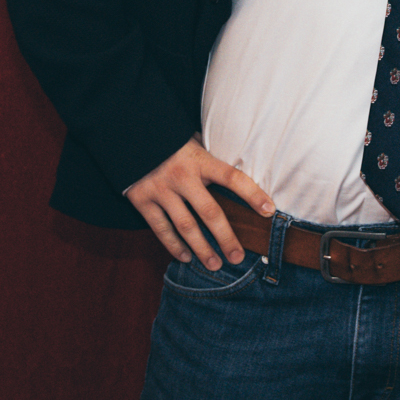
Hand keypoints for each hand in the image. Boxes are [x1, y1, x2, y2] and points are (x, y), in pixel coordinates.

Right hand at [123, 138, 275, 268]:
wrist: (130, 135)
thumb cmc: (170, 141)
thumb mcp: (194, 142)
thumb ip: (210, 161)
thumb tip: (238, 176)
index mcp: (199, 160)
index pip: (232, 178)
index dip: (252, 194)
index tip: (269, 211)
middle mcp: (181, 176)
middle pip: (210, 212)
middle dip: (226, 237)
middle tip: (238, 257)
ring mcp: (161, 189)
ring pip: (185, 226)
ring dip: (202, 248)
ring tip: (215, 265)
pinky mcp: (141, 200)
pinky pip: (160, 228)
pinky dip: (173, 245)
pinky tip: (185, 257)